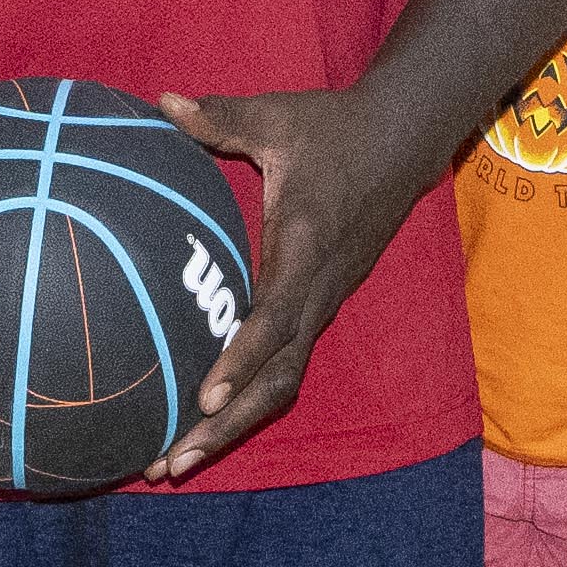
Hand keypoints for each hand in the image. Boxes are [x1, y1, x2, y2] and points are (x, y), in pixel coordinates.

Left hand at [141, 87, 392, 484]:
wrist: (403, 142)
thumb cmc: (333, 128)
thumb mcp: (277, 117)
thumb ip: (221, 116)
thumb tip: (163, 102)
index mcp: (305, 244)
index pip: (275, 316)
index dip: (240, 359)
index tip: (203, 395)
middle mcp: (318, 288)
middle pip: (278, 377)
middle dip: (226, 427)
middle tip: (170, 464)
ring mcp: (324, 302)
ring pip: (282, 382)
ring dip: (233, 428)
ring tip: (176, 463)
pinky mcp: (321, 306)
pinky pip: (285, 366)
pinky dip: (246, 400)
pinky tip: (204, 420)